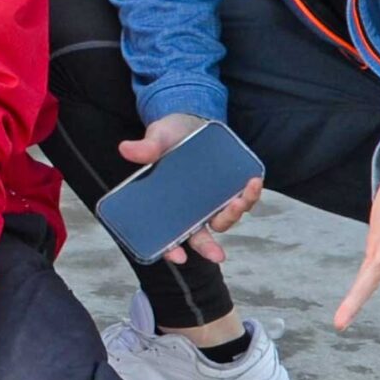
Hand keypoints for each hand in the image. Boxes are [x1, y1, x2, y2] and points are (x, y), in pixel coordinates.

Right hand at [117, 111, 261, 265]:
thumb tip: (126, 149)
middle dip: (209, 249)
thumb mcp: (157, 137)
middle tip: (218, 256)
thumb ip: (147, 147)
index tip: (178, 257)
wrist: (189, 123)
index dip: (171, 250)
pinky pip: (241, 200)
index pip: (168, 236)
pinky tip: (253, 181)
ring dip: (233, 214)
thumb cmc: (168, 136)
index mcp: (169, 206)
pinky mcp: (228, 188)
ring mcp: (211, 202)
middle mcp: (191, 210)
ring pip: (223, 220)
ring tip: (240, 197)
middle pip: (199, 238)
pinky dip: (249, 196)